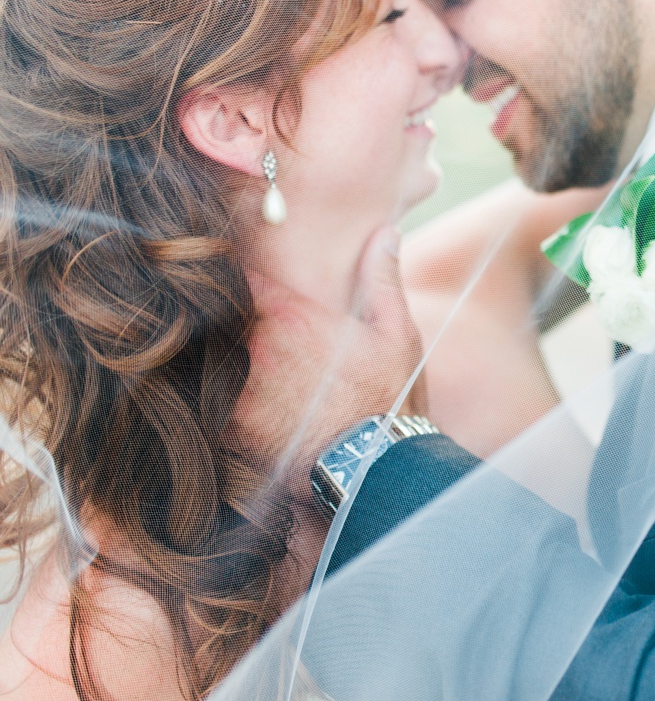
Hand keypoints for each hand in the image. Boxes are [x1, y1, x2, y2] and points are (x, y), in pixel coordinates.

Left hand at [235, 226, 427, 495]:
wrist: (376, 469)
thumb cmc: (390, 399)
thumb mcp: (397, 334)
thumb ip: (381, 278)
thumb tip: (386, 231)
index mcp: (292, 318)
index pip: (240, 278)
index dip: (235, 276)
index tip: (234, 277)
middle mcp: (256, 349)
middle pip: (219, 322)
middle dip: (225, 322)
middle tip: (229, 323)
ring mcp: (238, 391)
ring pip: (212, 363)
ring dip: (219, 363)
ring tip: (228, 368)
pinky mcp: (231, 431)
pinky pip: (212, 407)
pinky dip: (218, 405)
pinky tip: (232, 410)